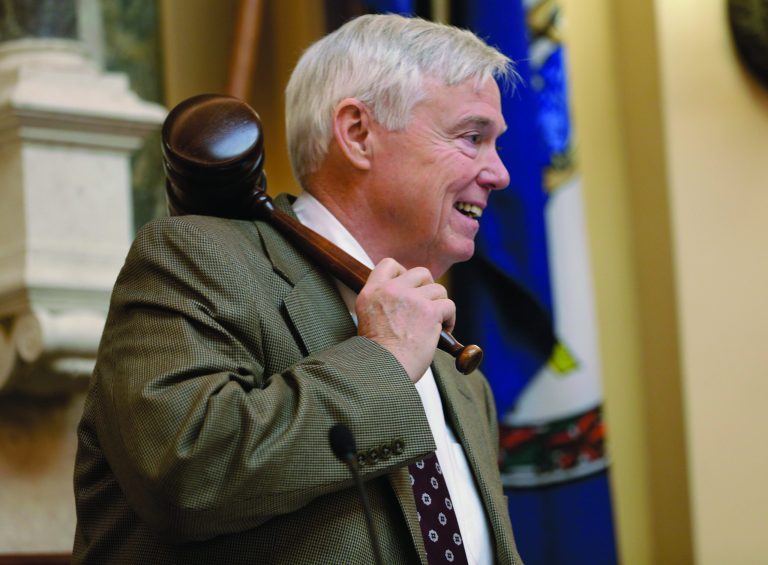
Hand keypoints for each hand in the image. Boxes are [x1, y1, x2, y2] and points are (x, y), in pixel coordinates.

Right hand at [355, 258, 455, 382]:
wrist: (381, 371)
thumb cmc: (376, 357)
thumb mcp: (367, 321)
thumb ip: (382, 305)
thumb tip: (405, 304)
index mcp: (371, 293)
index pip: (389, 264)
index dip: (403, 272)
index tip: (409, 289)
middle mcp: (390, 291)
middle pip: (420, 272)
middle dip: (428, 287)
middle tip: (428, 306)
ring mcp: (411, 299)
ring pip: (438, 289)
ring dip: (440, 306)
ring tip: (436, 324)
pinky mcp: (429, 311)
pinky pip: (449, 305)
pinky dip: (450, 319)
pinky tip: (444, 332)